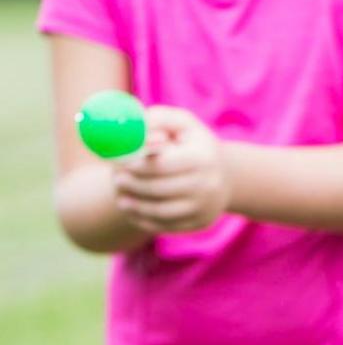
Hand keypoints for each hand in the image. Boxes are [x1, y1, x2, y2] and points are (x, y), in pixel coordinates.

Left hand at [113, 105, 229, 232]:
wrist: (224, 175)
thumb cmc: (192, 144)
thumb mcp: (180, 124)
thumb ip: (156, 119)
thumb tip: (131, 127)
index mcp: (203, 157)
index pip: (162, 165)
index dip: (137, 165)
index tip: (121, 164)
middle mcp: (209, 184)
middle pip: (158, 189)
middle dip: (132, 185)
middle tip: (115, 180)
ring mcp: (205, 206)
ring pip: (159, 211)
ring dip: (134, 205)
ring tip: (120, 198)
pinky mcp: (200, 223)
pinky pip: (165, 225)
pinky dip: (144, 219)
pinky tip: (133, 210)